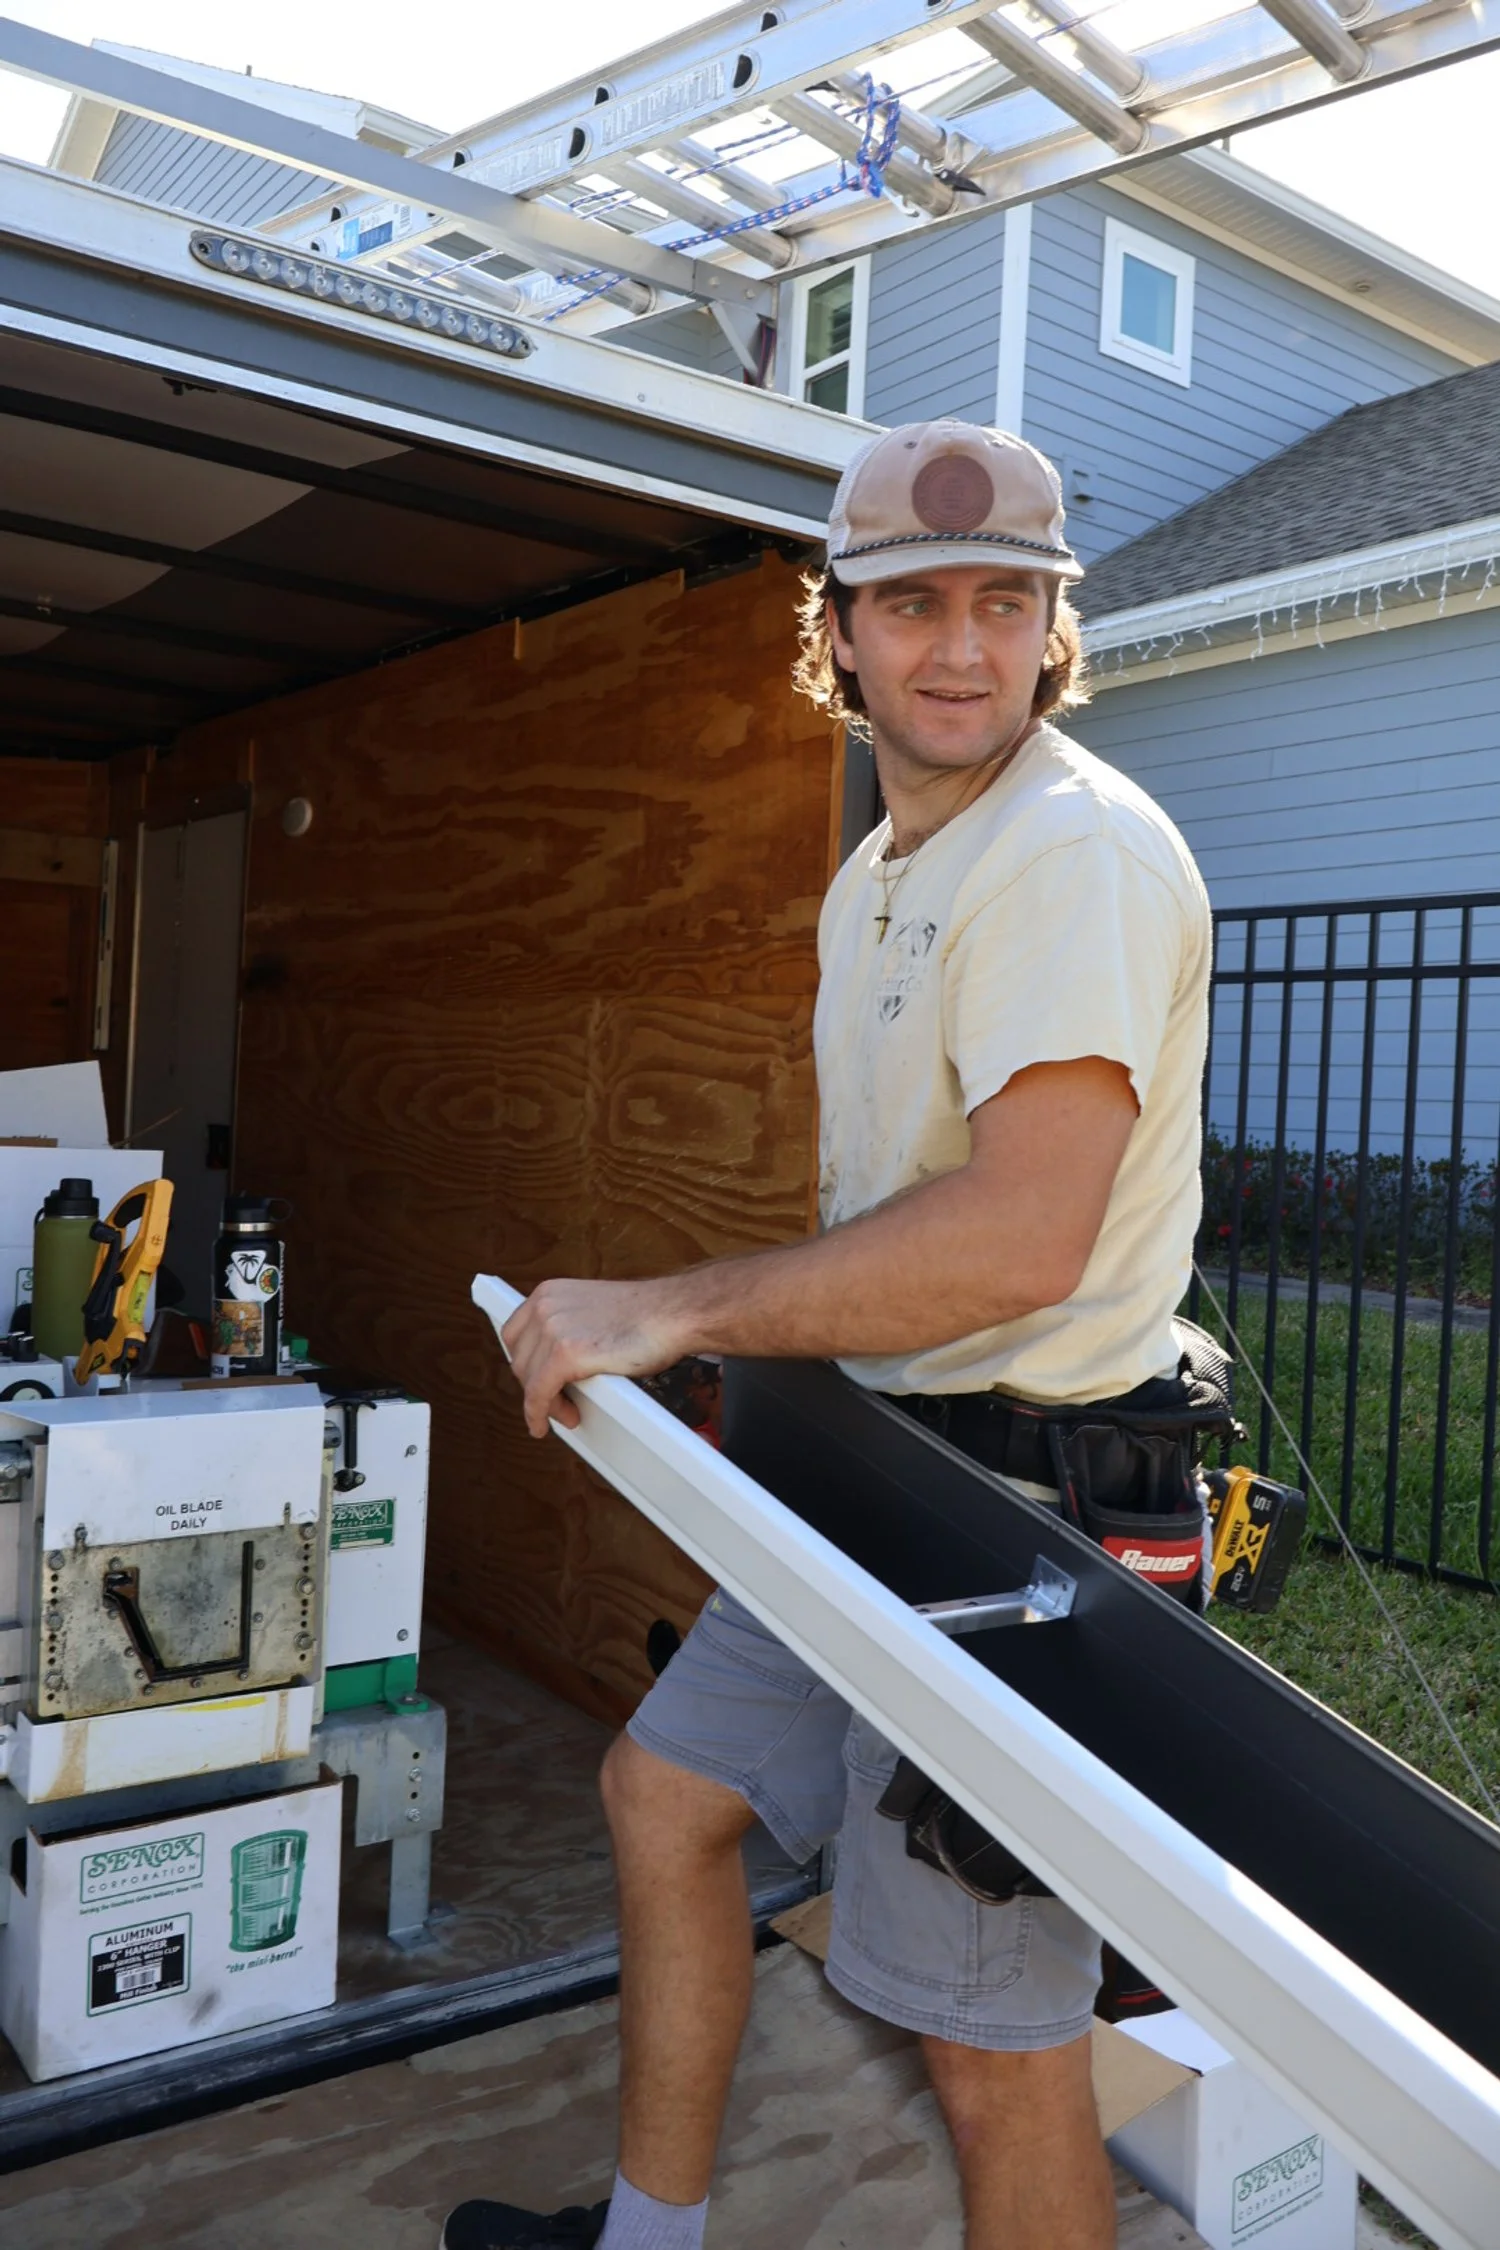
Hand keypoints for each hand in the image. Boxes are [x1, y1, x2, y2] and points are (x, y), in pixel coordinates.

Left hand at [501, 1277, 689, 1437]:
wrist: (672, 1314)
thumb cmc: (646, 1315)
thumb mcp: (592, 1308)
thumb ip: (569, 1326)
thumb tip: (556, 1360)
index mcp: (549, 1292)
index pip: (515, 1334)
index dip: (524, 1362)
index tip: (532, 1378)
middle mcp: (545, 1307)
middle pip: (519, 1360)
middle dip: (534, 1386)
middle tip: (556, 1401)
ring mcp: (553, 1329)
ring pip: (528, 1381)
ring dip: (544, 1404)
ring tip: (566, 1412)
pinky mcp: (565, 1354)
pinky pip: (538, 1394)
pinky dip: (538, 1414)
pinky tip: (543, 1424)